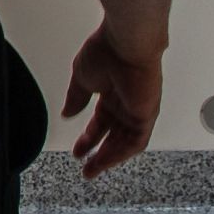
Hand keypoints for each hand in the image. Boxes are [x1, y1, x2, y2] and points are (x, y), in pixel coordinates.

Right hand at [62, 22, 161, 179]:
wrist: (125, 44)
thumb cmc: (106, 52)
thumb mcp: (81, 79)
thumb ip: (75, 98)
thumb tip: (67, 113)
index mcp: (112, 94)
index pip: (100, 122)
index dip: (88, 137)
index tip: (78, 150)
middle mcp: (126, 105)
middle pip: (113, 136)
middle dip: (99, 153)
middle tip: (86, 166)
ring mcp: (138, 111)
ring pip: (125, 142)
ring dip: (109, 157)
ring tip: (94, 169)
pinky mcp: (146, 115)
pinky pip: (136, 141)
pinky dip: (121, 153)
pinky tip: (107, 160)